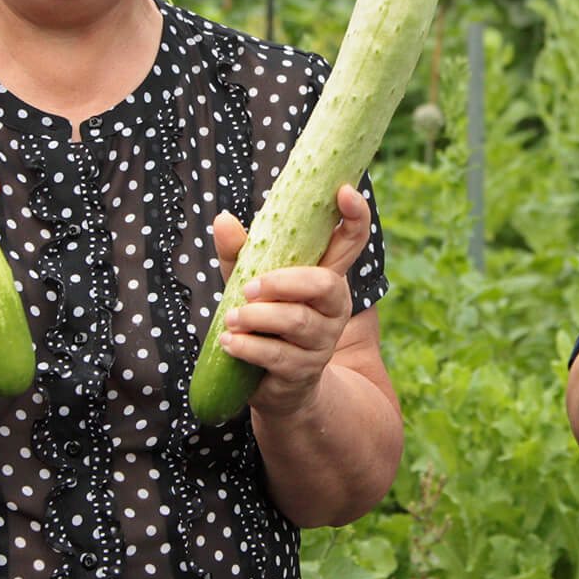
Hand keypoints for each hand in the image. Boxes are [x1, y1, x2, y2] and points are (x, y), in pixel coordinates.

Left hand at [211, 184, 368, 416]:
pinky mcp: (304, 369)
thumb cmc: (265, 323)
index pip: (351, 241)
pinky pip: (277, 355)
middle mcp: (334, 307)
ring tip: (232, 319)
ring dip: (258, 318)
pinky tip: (229, 343)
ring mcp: (323, 340)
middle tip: (249, 288)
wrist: (279, 386)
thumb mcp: (251, 283)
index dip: (355, 216)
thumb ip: (240, 253)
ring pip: (296, 321)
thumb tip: (223, 219)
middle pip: (323, 284)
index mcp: (326, 277)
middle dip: (283, 283)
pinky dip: (248, 347)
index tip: (345, 191)